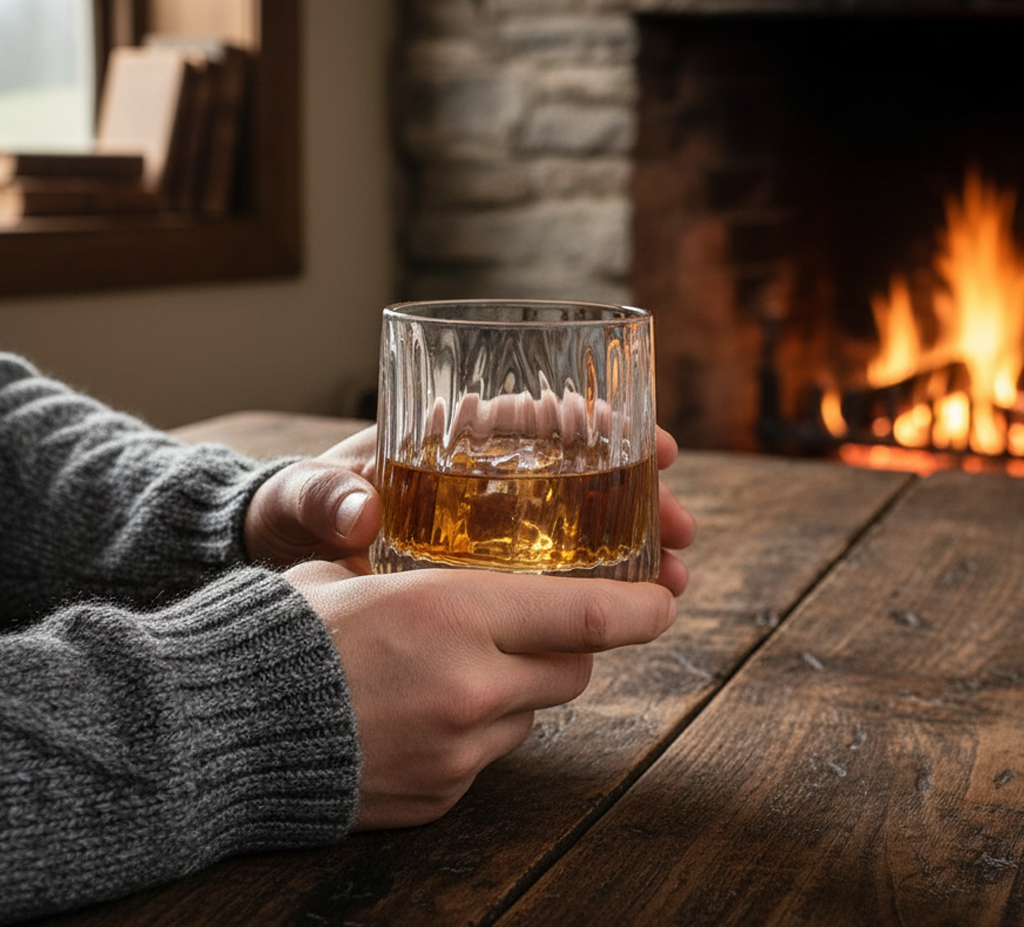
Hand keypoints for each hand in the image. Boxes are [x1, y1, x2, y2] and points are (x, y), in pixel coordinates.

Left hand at [245, 422, 695, 585]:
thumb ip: (320, 497)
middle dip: (636, 496)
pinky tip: (622, 614)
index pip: (531, 417)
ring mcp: (482, 533)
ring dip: (629, 548)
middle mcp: (476, 480)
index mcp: (443, 440)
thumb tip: (359, 514)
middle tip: (684, 527)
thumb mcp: (297, 499)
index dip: (595, 424)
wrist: (274, 570)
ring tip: (676, 577)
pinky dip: (588, 593)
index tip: (649, 440)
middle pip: (575, 475)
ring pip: (574, 530)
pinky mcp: (479, 581)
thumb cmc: (287, 517)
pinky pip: (546, 581)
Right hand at [285, 561, 679, 829]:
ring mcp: (457, 752)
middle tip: (544, 624)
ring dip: (518, 690)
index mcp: (452, 612)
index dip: (642, 604)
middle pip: (574, 670)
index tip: (667, 595)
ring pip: (531, 716)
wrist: (216, 730)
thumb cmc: (279, 630)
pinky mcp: (439, 796)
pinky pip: (486, 759)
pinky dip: (477, 732)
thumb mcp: (352, 572)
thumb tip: (465, 557)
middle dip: (572, 646)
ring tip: (462, 668)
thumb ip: (425, 570)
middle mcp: (470, 686)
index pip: (587, 612)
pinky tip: (426, 712)